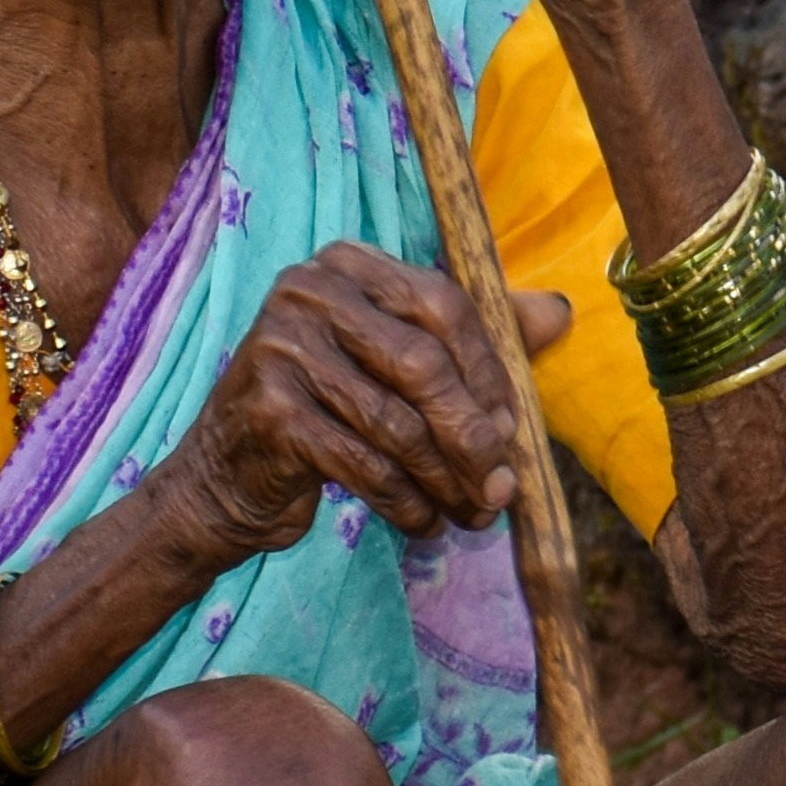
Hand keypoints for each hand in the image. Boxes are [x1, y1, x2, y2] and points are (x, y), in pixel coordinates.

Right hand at [154, 242, 570, 563]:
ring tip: (471, 515)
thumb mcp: (398, 364)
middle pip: (422, 363)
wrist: (225, 477)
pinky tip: (422, 523)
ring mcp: (282, 347)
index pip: (442, 304)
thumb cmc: (329, 409)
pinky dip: (405, 501)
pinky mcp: (271, 411)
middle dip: (472, 435)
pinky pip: (364, 463)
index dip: (488, 371)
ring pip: (396, 422)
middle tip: (502, 489)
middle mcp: (309, 291)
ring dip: (446, 480)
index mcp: (349, 263)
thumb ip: (473, 337)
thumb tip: (560, 311)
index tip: (514, 430)